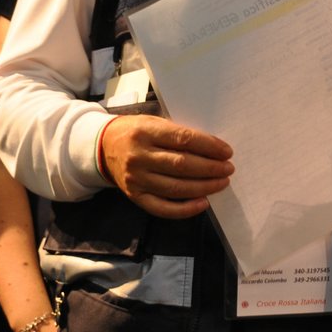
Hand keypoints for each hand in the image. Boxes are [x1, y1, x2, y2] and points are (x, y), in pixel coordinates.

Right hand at [98, 115, 233, 218]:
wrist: (103, 146)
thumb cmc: (136, 131)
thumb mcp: (154, 122)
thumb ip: (178, 134)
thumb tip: (213, 148)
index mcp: (145, 132)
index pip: (183, 139)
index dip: (208, 146)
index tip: (226, 152)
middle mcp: (139, 156)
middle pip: (182, 165)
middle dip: (210, 168)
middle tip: (228, 169)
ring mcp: (136, 179)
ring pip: (176, 188)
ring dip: (204, 187)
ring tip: (222, 183)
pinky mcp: (134, 196)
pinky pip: (162, 208)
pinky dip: (185, 209)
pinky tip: (203, 203)